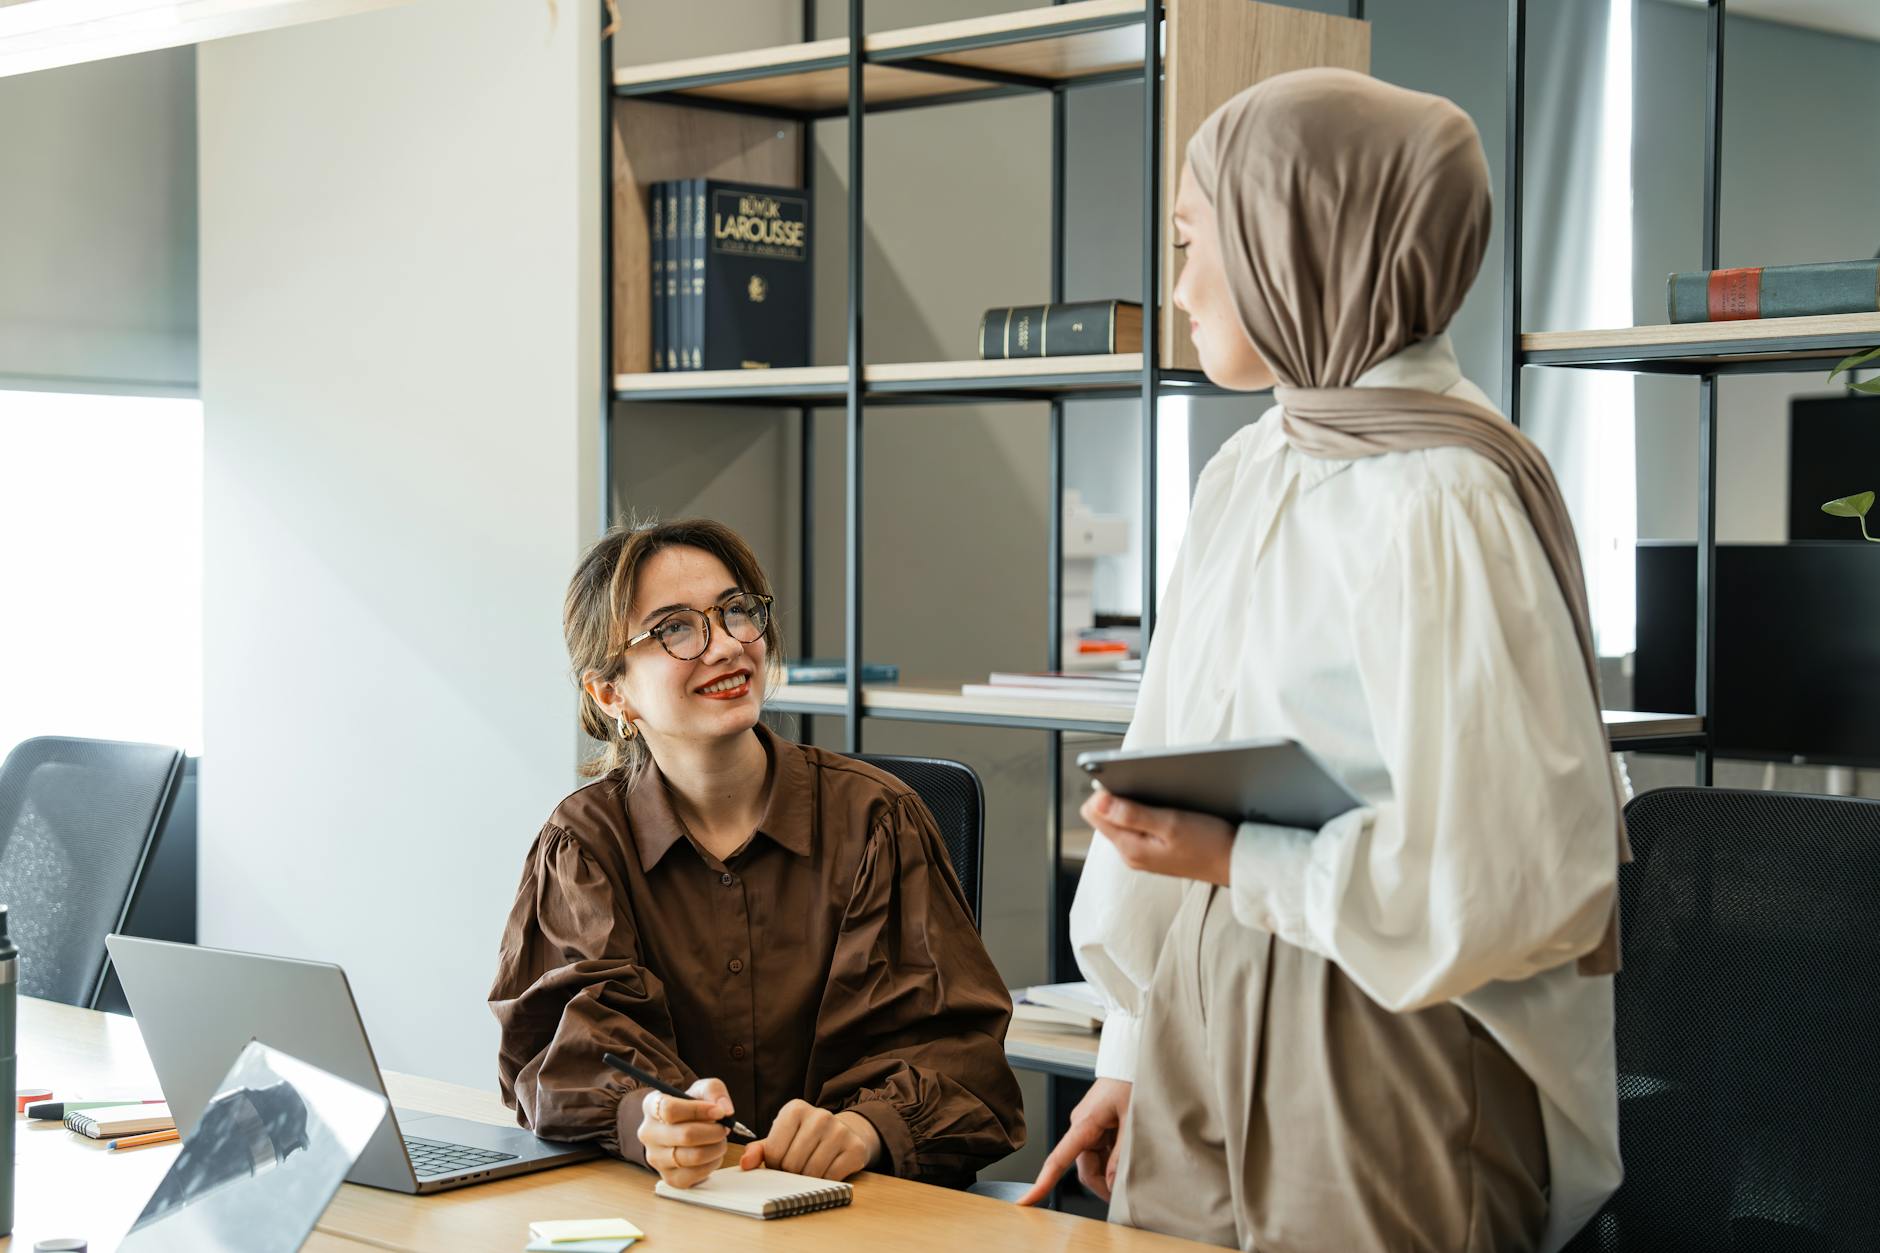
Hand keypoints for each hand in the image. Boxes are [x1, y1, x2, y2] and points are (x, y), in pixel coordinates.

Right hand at [636, 1077, 731, 1188]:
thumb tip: (725, 1110)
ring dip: (716, 1148)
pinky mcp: (669, 1178)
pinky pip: (697, 1174)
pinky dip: (713, 1163)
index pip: (669, 1109)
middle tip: (724, 1128)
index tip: (718, 1112)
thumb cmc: (691, 1108)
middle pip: (685, 1135)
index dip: (698, 1110)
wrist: (683, 1128)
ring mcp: (656, 1158)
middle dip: (714, 1131)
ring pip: (693, 1157)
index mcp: (651, 1107)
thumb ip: (714, 1091)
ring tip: (720, 1140)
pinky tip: (713, 1153)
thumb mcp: (701, 1090)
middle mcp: (648, 1133)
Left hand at [738, 1100, 878, 1180]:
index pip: (774, 1151)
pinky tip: (827, 1170)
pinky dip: (826, 1182)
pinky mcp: (855, 1148)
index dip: (774, 1165)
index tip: (781, 1162)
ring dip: (807, 1180)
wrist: (844, 1133)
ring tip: (810, 1169)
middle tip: (796, 1168)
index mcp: (795, 1109)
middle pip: (792, 1163)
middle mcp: (819, 1115)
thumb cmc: (806, 1138)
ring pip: (812, 1172)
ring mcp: (839, 1131)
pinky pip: (832, 1178)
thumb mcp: (781, 1138)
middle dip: (791, 1173)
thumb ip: (760, 1150)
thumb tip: (745, 1164)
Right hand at [1017, 1077, 1132, 1204]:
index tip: (1025, 1202)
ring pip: (1095, 1163)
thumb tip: (1112, 1184)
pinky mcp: (1100, 1125)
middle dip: (1103, 1185)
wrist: (1136, 1058)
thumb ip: (1122, 1154)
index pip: (1057, 1159)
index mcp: (1085, 1122)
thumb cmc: (1133, 1080)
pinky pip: (1102, 1152)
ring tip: (1135, 1172)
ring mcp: (1090, 1126)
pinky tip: (1131, 1157)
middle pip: (1084, 1169)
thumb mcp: (1133, 1119)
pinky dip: (1114, 1161)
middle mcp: (1082, 1126)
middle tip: (1126, 1196)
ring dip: (1111, 1173)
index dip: (1041, 1183)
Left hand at [1082, 787, 1234, 884]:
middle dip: (1120, 799)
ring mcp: (1142, 855)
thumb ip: (1132, 814)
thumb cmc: (1209, 844)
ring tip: (1159, 801)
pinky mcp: (1154, 852)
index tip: (1127, 783)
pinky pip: (1138, 828)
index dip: (1106, 792)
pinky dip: (1147, 815)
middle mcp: (1131, 854)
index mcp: (1130, 848)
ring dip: (1134, 806)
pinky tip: (1165, 812)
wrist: (1236, 863)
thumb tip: (1099, 802)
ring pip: (1122, 821)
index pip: (1094, 813)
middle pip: (1106, 816)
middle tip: (1148, 792)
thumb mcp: (1170, 823)